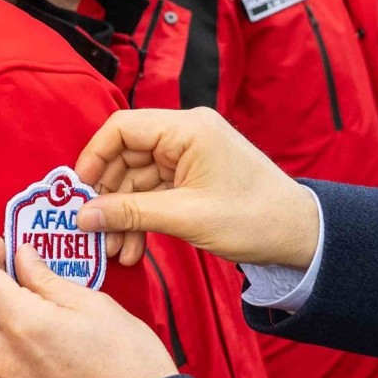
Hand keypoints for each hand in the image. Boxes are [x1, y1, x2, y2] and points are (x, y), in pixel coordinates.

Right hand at [72, 107, 320, 270]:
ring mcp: (190, 156)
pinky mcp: (194, 177)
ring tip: (115, 250)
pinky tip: (134, 248)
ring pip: (138, 179)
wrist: (299, 235)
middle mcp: (187, 135)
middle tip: (93, 230)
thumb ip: (130, 213)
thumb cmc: (253, 218)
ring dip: (124, 214)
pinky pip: (155, 192)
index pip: (122, 127)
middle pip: (126, 155)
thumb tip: (83, 215)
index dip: (94, 157)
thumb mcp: (185, 218)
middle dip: (108, 196)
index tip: (78, 192)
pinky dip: (142, 217)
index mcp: (188, 129)